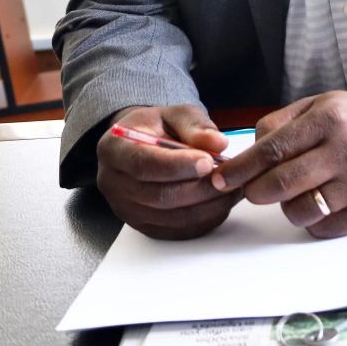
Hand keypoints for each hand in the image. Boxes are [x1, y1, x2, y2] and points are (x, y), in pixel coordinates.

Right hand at [96, 104, 241, 239]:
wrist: (142, 145)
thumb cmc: (158, 128)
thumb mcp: (174, 115)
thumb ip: (195, 125)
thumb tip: (218, 144)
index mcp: (114, 149)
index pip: (143, 164)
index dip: (177, 165)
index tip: (208, 161)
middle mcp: (113, 183)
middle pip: (158, 196)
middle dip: (199, 189)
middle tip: (229, 177)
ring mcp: (126, 210)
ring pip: (170, 218)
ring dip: (207, 206)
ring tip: (232, 189)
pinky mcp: (143, 226)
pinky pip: (176, 231)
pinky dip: (204, 220)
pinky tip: (221, 203)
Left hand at [210, 91, 346, 237]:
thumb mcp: (319, 105)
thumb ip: (281, 122)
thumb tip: (248, 149)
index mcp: (329, 119)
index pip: (273, 149)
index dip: (241, 167)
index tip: (221, 178)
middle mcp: (345, 151)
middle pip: (282, 183)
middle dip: (256, 190)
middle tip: (251, 189)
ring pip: (300, 210)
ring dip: (286, 206)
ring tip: (294, 192)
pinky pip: (323, 228)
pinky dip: (312, 220)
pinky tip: (319, 200)